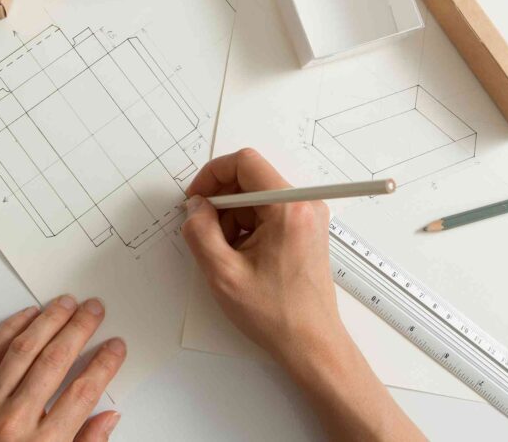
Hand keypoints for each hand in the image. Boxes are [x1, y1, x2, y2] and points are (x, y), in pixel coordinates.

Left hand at [0, 296, 125, 441]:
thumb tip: (108, 418)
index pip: (82, 393)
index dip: (103, 365)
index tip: (115, 347)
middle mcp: (14, 422)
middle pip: (55, 361)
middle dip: (79, 330)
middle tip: (94, 310)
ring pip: (23, 350)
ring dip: (49, 321)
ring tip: (66, 303)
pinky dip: (10, 330)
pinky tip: (27, 316)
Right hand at [181, 148, 341, 359]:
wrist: (311, 344)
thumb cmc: (278, 315)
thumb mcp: (223, 273)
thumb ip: (200, 231)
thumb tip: (195, 207)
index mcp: (288, 209)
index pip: (245, 162)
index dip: (212, 175)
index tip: (197, 198)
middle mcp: (304, 205)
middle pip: (249, 180)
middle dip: (221, 204)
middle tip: (208, 235)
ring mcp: (307, 217)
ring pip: (255, 199)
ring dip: (233, 220)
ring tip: (229, 256)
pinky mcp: (304, 229)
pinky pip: (266, 214)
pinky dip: (247, 229)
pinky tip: (242, 259)